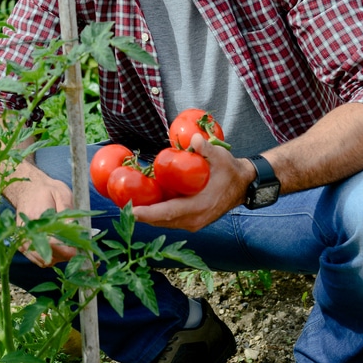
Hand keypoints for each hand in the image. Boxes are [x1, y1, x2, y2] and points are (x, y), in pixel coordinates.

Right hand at [7, 176, 78, 266]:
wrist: (28, 190)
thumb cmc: (47, 191)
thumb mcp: (61, 194)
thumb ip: (67, 212)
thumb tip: (75, 230)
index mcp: (36, 217)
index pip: (53, 243)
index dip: (69, 248)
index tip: (80, 246)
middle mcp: (27, 233)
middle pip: (50, 256)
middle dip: (66, 253)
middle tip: (77, 243)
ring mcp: (23, 241)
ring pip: (46, 261)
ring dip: (59, 256)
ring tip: (67, 242)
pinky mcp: (23, 246)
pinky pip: (40, 260)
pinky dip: (51, 256)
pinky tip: (58, 245)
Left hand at [132, 134, 253, 230]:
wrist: (242, 186)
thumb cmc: (229, 170)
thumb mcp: (220, 156)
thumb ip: (206, 149)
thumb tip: (193, 139)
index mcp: (199, 206)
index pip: (168, 213)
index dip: (149, 213)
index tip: (132, 211)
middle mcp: (194, 220)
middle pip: (161, 221)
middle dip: (140, 214)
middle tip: (120, 204)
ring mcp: (193, 223)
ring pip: (164, 222)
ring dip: (146, 215)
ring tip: (127, 204)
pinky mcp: (191, 221)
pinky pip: (169, 220)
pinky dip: (156, 214)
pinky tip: (144, 203)